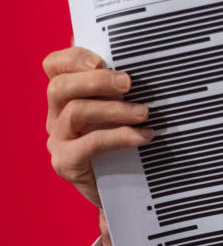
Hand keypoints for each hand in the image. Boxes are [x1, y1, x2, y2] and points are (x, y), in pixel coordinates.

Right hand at [44, 46, 151, 206]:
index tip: (102, 59)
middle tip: (128, 83)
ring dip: (114, 109)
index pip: (54, 66)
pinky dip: (120, 137)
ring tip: (145, 113)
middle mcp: (56, 115)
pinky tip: (145, 136)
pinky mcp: (67, 163)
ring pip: (74, 112)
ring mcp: (59, 140)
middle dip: (96, 81)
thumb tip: (146, 59)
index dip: (72, 57)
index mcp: (66, 96)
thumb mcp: (126, 108)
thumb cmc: (129, 141)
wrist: (127, 188)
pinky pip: (89, 144)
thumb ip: (125, 86)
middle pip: (60, 87)